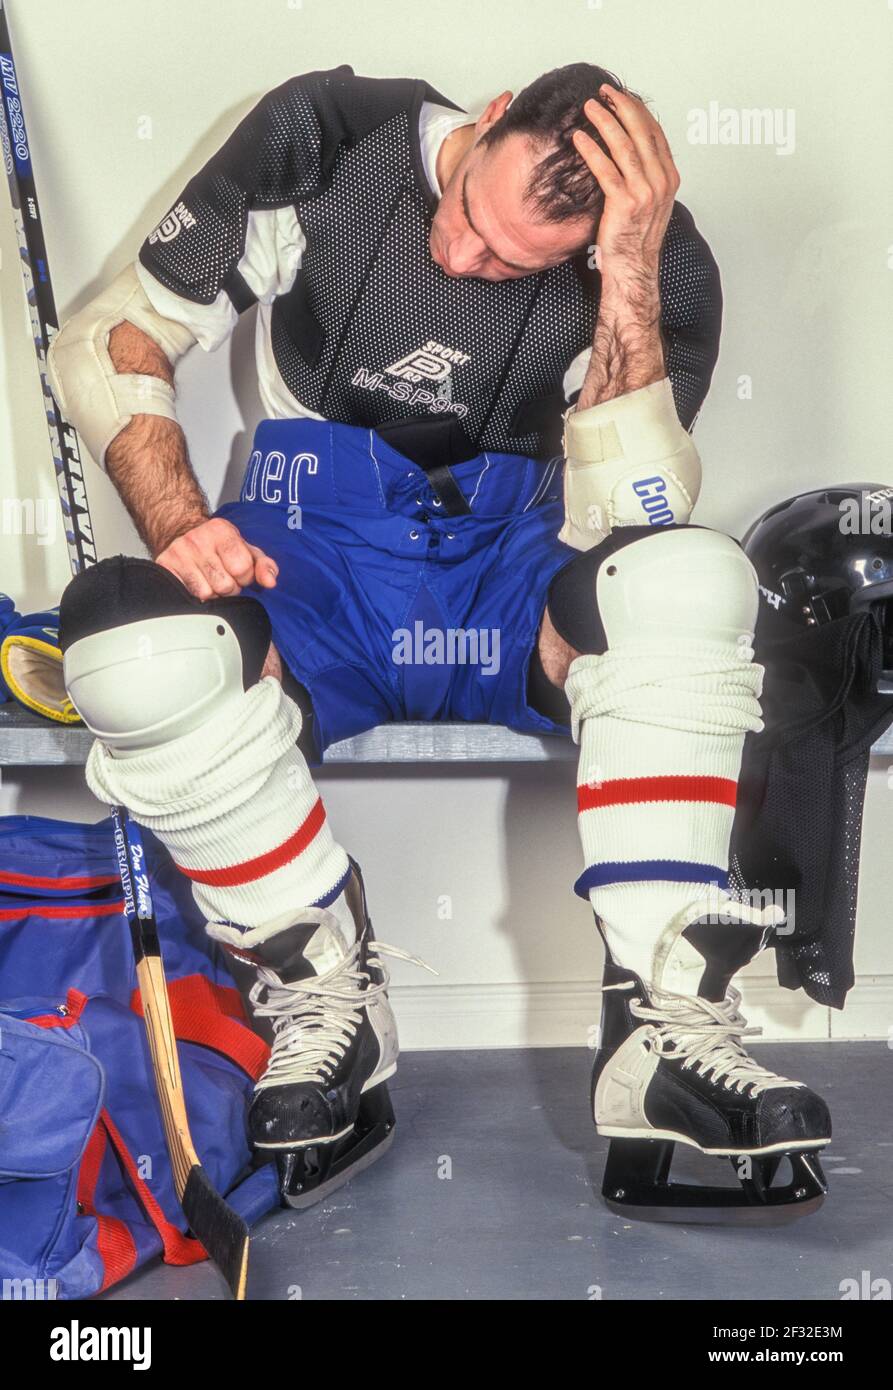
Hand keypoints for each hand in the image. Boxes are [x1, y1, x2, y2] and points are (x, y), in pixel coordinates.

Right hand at [155, 516, 278, 599]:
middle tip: (222, 576)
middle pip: (226, 585)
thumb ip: (264, 565)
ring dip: (213, 594)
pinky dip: (197, 596)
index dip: (245, 577)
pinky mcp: (165, 566)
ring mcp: (180, 553)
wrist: (182, 532)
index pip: (243, 569)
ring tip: (210, 580)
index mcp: (221, 531)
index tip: (238, 571)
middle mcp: (198, 539)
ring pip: (207, 594)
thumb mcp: (246, 550)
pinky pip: (190, 596)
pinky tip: (197, 583)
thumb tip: (270, 582)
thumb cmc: (218, 545)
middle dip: (229, 587)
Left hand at [573, 86, 679, 287]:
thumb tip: (632, 151)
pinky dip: (591, 150)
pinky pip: (605, 170)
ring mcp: (644, 192)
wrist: (633, 268)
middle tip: (604, 91)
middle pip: (641, 132)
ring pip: (624, 146)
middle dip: (622, 106)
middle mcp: (660, 181)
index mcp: (668, 177)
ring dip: (605, 121)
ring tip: (590, 107)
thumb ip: (645, 175)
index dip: (637, 110)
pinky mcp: (625, 203)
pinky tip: (579, 138)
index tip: (622, 96)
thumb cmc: (635, 238)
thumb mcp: (649, 201)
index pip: (655, 133)